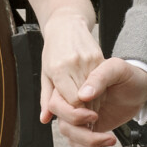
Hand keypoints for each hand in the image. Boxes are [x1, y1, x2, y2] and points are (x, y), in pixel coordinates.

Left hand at [38, 7, 103, 132]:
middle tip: (84, 120)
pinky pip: (101, 82)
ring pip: (96, 92)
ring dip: (93, 104)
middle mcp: (74, 65)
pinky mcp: (99, 57)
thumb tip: (44, 119)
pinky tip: (94, 95)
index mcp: (59, 71)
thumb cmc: (53, 50)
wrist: (66, 25)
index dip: (75, 114)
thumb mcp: (46, 73)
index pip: (72, 102)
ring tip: (89, 108)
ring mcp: (89, 61)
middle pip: (85, 100)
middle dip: (85, 113)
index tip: (76, 121)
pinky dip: (99, 92)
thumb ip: (46, 98)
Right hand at [51, 57, 146, 146]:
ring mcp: (82, 120)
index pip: (58, 105)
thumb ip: (99, 77)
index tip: (94, 115)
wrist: (142, 87)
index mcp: (73, 87)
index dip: (73, 115)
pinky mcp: (92, 130)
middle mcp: (74, 105)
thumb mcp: (116, 69)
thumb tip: (83, 94)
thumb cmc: (129, 74)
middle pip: (66, 128)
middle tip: (108, 138)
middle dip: (86, 138)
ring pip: (76, 142)